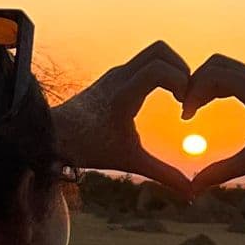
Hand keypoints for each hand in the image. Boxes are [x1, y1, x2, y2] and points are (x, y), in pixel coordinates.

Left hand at [49, 42, 191, 195]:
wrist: (53, 137)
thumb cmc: (90, 149)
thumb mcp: (130, 161)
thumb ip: (163, 174)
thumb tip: (191, 193)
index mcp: (123, 94)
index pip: (159, 69)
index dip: (181, 82)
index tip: (184, 106)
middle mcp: (119, 76)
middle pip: (160, 50)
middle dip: (181, 68)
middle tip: (187, 95)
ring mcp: (116, 72)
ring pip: (153, 52)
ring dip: (171, 68)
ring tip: (179, 96)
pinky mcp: (115, 75)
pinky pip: (144, 62)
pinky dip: (161, 71)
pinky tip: (165, 96)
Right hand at [180, 54, 244, 193]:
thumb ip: (222, 172)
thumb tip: (191, 188)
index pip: (214, 74)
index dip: (192, 92)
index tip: (185, 118)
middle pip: (218, 64)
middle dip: (196, 81)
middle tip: (186, 110)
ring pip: (228, 69)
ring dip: (208, 83)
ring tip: (194, 110)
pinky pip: (239, 78)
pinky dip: (221, 87)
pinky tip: (213, 107)